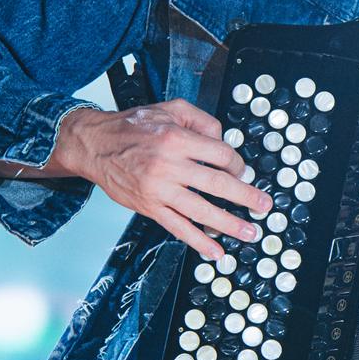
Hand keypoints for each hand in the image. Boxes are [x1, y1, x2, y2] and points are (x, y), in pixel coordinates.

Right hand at [55, 100, 269, 257]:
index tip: (243, 172)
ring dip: (229, 224)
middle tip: (264, 206)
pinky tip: (214, 251)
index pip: (221, 155)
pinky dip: (198, 241)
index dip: (238, 164)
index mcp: (177, 139)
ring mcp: (159, 189)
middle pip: (218, 184)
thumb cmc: (132, 126)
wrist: (94, 145)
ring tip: (249, 233)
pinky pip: (178, 227)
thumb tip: (223, 140)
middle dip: (246, 197)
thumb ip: (201, 120)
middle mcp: (169, 165)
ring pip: (201, 210)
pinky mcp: (149, 206)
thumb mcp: (169, 108)